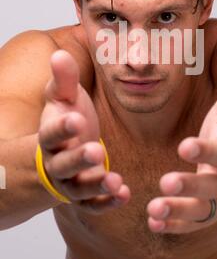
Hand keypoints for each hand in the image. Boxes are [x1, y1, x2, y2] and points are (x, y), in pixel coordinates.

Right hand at [38, 49, 130, 213]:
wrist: (62, 148)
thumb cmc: (66, 117)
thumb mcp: (63, 98)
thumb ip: (64, 79)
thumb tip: (59, 54)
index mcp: (49, 136)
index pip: (51, 134)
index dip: (63, 127)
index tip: (77, 118)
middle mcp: (56, 162)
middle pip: (63, 164)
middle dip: (79, 158)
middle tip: (97, 150)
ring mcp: (69, 181)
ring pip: (78, 188)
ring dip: (96, 186)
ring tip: (115, 180)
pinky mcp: (84, 196)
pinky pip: (93, 205)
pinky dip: (107, 202)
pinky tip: (125, 194)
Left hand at [147, 71, 216, 232]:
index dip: (204, 151)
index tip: (184, 146)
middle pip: (210, 187)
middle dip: (189, 186)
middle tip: (165, 182)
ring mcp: (215, 202)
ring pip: (198, 211)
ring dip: (177, 211)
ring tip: (153, 209)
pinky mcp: (204, 214)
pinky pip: (190, 225)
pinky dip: (173, 226)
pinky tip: (152, 223)